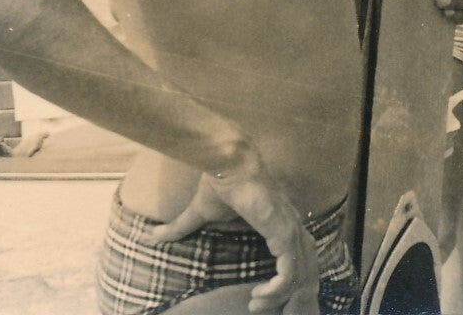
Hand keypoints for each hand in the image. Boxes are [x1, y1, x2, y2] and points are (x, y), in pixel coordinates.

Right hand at [152, 162, 318, 314]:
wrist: (226, 163)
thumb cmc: (219, 182)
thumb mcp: (200, 213)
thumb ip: (182, 228)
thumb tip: (154, 235)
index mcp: (280, 222)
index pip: (298, 254)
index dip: (286, 277)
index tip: (259, 294)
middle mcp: (291, 227)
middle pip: (308, 267)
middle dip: (293, 293)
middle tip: (264, 307)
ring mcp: (290, 230)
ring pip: (301, 274)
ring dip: (282, 296)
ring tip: (257, 305)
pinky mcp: (283, 233)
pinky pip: (290, 271)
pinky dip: (278, 289)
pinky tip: (258, 295)